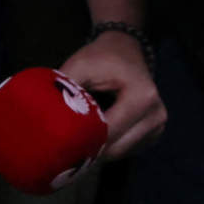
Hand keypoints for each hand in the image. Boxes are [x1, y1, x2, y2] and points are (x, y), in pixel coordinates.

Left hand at [61, 29, 166, 156]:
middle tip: (62, 144)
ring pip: (119, 152)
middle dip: (88, 148)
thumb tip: (45, 117)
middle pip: (115, 148)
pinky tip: (94, 132)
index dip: (82, 139)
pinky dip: (108, 145)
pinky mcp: (154, 133)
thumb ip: (66, 91)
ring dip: (98, 148)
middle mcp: (156, 115)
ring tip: (76, 136)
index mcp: (142, 98)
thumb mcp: (79, 66)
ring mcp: (158, 126)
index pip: (109, 132)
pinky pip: (126, 150)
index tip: (58, 143)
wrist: (124, 50)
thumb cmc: (101, 58)